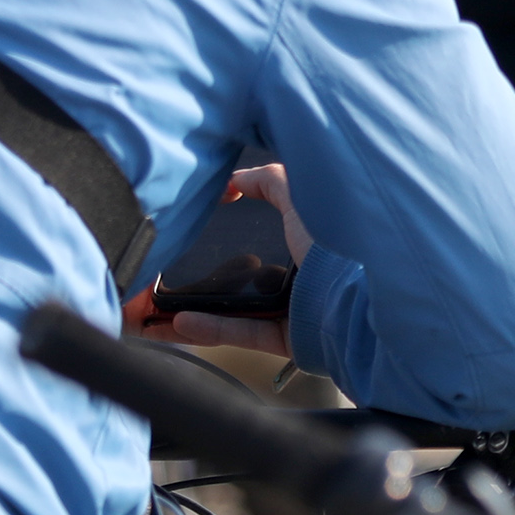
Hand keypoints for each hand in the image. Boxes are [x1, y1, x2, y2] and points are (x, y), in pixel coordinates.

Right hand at [129, 165, 316, 359]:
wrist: (355, 299)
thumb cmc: (333, 245)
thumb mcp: (300, 197)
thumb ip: (271, 181)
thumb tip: (237, 177)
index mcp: (302, 244)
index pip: (259, 239)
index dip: (226, 236)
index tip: (195, 229)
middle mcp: (298, 277)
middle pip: (240, 279)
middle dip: (198, 280)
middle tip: (164, 278)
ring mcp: (293, 309)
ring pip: (233, 310)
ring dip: (194, 309)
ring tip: (158, 306)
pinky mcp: (287, 337)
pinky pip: (242, 332)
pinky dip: (210, 328)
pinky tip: (178, 321)